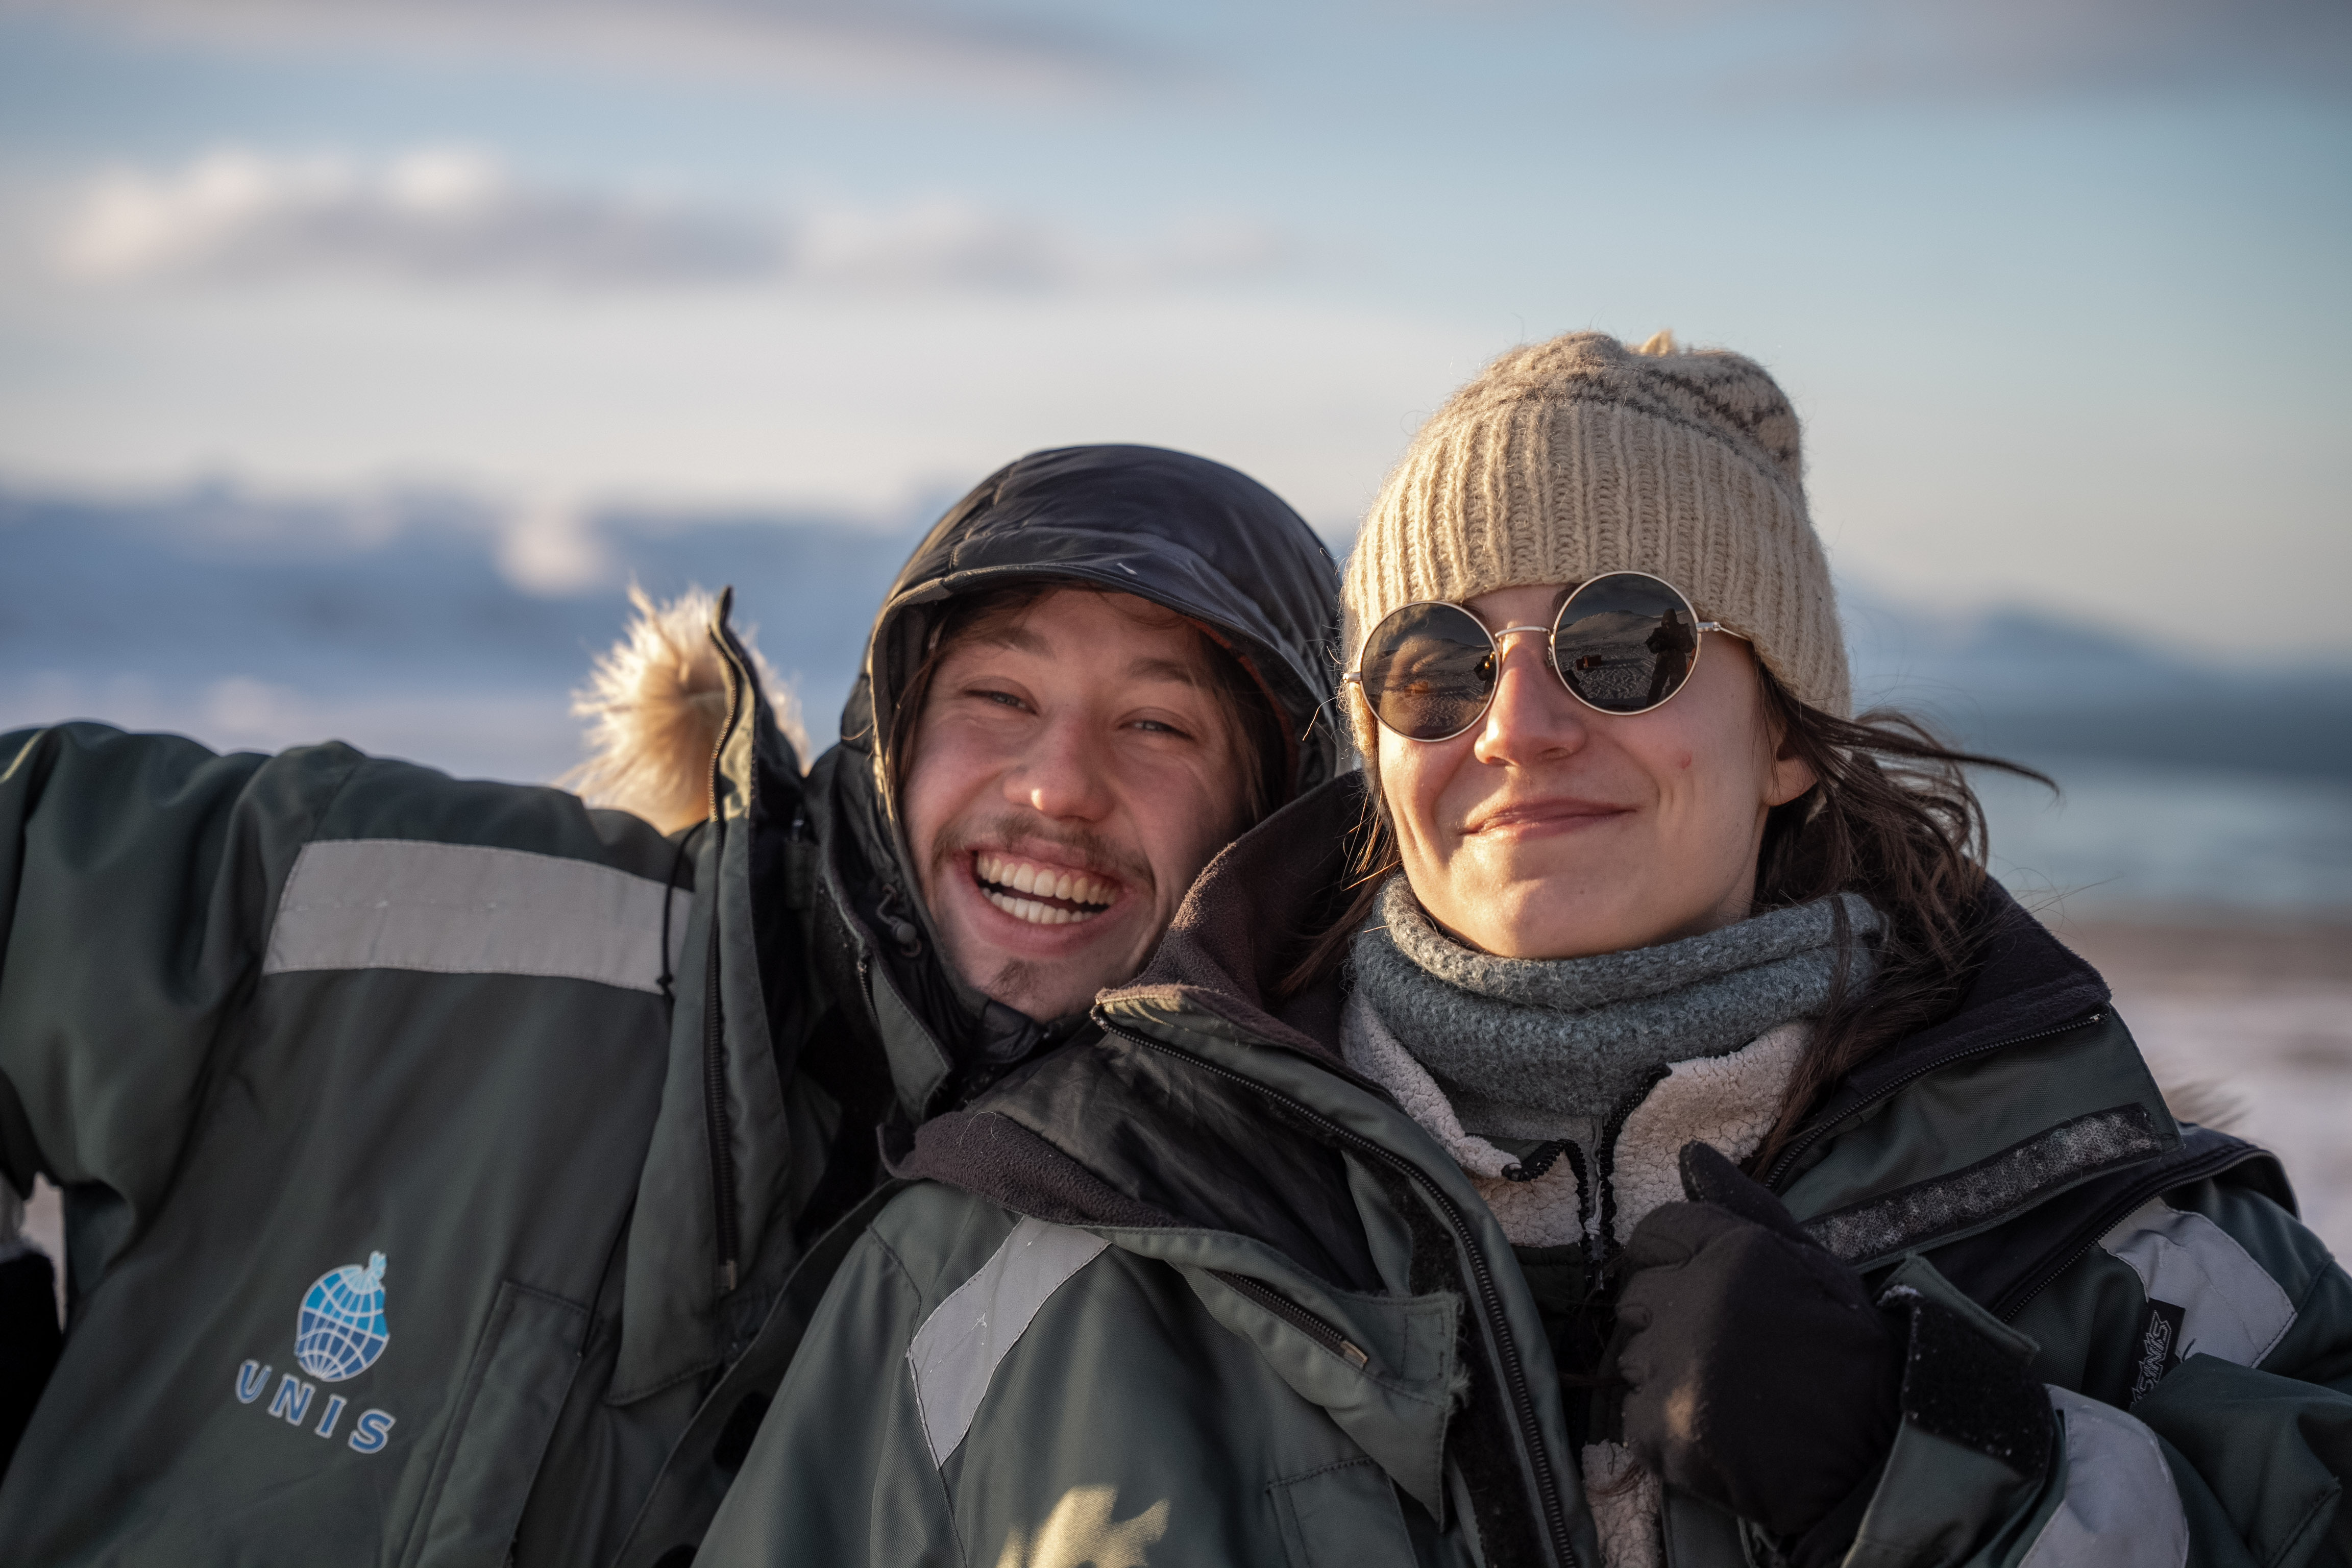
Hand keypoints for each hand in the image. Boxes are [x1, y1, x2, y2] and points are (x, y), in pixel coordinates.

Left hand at [1612, 1143, 1900, 1539]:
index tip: (1694, 1286)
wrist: (1877, 1456)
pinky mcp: (1670, 1431)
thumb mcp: (1812, 1264)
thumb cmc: (1845, 1352)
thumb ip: (1745, 1208)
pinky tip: (1712, 1429)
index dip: (1667, 1258)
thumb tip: (1691, 1153)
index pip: (1652, 1233)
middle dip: (1668, 1318)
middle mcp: (1699, 1304)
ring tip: (1724, 1390)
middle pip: (1636, 1297)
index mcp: (1733, 1254)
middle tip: (1722, 1348)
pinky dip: (1665, 1426)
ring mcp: (1680, 1371)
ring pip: (1632, 1358)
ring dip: (1665, 1374)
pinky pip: (1633, 1417)